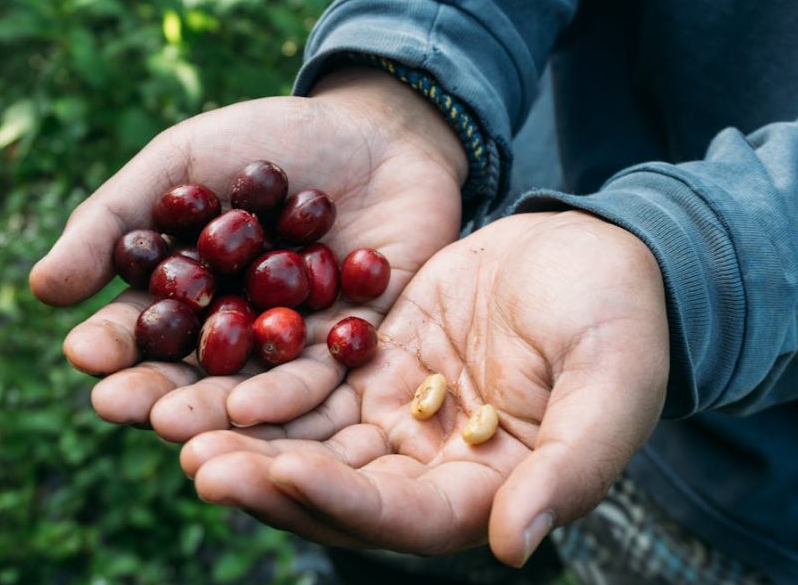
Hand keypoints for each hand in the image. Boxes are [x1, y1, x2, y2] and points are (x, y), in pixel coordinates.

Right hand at [30, 67, 466, 437]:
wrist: (376, 129)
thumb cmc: (267, 140)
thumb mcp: (181, 164)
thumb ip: (116, 222)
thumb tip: (42, 289)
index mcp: (189, 296)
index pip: (141, 329)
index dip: (111, 343)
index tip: (83, 354)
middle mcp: (239, 332)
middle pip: (192, 373)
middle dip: (154, 390)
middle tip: (120, 407)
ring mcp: (298, 345)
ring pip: (254, 387)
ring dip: (213, 407)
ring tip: (178, 423)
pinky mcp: (358, 347)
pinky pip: (327, 376)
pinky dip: (291, 391)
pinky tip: (258, 407)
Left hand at [179, 211, 669, 565]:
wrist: (600, 251)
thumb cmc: (622, 320)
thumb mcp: (611, 386)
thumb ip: (571, 467)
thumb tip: (515, 546)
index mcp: (489, 493)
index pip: (403, 518)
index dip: (340, 501)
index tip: (279, 471)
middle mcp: (432, 469)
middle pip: (337, 490)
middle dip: (266, 479)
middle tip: (195, 461)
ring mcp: (399, 419)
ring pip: (311, 441)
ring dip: (246, 438)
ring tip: (175, 423)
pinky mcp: (376, 368)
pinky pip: (310, 383)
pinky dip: (261, 384)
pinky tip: (205, 371)